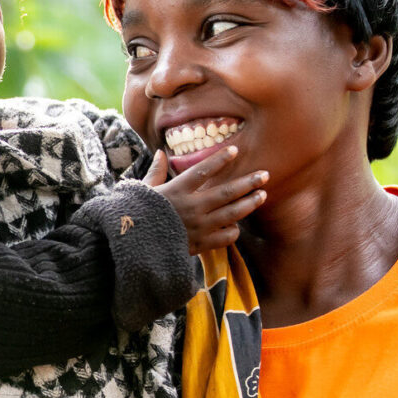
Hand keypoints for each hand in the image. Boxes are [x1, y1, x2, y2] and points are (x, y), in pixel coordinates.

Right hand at [144, 146, 267, 254]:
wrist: (132, 246)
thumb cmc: (136, 214)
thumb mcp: (142, 190)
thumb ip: (155, 172)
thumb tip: (160, 153)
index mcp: (176, 191)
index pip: (202, 171)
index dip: (220, 159)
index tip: (235, 151)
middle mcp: (192, 207)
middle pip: (226, 192)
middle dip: (248, 182)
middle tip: (265, 175)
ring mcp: (198, 227)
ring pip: (232, 214)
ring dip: (250, 203)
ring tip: (262, 195)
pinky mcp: (200, 244)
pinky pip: (226, 237)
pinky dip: (234, 230)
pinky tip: (236, 225)